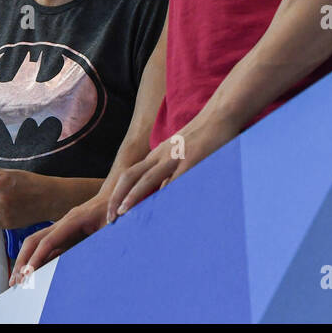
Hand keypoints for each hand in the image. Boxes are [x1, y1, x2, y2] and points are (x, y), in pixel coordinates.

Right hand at [8, 190, 110, 285]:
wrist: (117, 196)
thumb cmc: (115, 211)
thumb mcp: (111, 228)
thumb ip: (101, 242)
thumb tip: (93, 261)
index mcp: (73, 220)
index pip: (48, 242)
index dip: (36, 258)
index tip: (27, 274)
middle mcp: (64, 223)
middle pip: (34, 241)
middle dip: (22, 260)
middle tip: (14, 280)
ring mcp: (63, 228)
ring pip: (37, 243)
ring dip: (25, 260)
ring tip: (17, 279)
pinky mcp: (66, 234)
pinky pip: (47, 247)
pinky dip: (37, 259)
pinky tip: (33, 272)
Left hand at [107, 112, 238, 221]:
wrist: (220, 113)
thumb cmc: (203, 136)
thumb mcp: (180, 153)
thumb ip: (170, 172)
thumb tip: (163, 192)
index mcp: (157, 154)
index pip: (130, 175)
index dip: (118, 194)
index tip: (112, 214)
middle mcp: (161, 155)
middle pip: (131, 176)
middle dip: (117, 198)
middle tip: (111, 219)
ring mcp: (175, 156)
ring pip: (148, 179)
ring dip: (134, 197)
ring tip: (124, 215)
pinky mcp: (192, 158)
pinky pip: (176, 180)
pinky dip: (167, 196)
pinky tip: (162, 212)